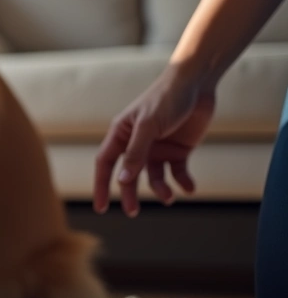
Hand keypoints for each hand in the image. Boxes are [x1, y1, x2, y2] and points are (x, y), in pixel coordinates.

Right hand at [93, 66, 215, 216]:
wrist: (196, 84)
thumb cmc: (166, 98)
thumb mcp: (148, 126)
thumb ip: (135, 154)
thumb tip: (122, 180)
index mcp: (121, 134)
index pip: (105, 164)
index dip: (101, 185)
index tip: (101, 207)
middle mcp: (137, 143)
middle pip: (128, 175)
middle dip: (130, 194)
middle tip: (133, 212)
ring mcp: (158, 148)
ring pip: (153, 177)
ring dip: (160, 188)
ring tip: (169, 196)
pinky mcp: (179, 150)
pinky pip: (176, 172)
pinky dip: (182, 182)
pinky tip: (188, 187)